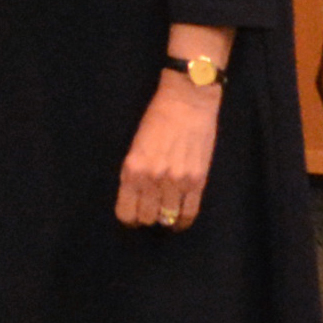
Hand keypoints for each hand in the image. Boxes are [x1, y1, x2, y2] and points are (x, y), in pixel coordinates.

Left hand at [116, 72, 219, 230]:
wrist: (188, 101)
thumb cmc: (157, 118)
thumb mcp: (135, 146)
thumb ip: (134, 172)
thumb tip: (136, 198)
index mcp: (132, 169)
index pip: (125, 212)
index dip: (129, 217)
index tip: (133, 214)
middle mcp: (152, 179)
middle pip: (147, 218)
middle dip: (147, 216)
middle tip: (152, 208)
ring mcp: (176, 182)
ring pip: (167, 219)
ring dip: (165, 218)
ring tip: (167, 212)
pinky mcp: (197, 181)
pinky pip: (190, 213)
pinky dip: (183, 221)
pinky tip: (180, 219)